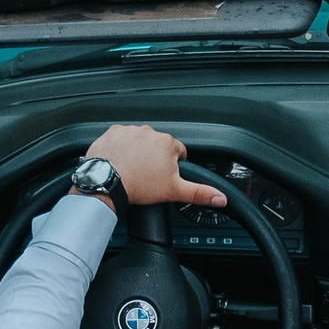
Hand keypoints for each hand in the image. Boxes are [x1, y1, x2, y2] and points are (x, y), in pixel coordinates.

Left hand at [85, 123, 227, 209]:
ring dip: (138, 151)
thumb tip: (220, 198)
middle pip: (158, 145)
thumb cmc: (139, 186)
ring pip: (140, 140)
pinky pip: (121, 138)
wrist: (107, 182)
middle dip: (155, 158)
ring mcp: (131, 131)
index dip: (173, 166)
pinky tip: (121, 160)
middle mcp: (150, 132)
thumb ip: (200, 193)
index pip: (178, 152)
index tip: (164, 175)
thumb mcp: (174, 191)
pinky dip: (121, 147)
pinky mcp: (114, 132)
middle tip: (148, 175)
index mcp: (168, 143)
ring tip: (133, 168)